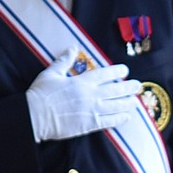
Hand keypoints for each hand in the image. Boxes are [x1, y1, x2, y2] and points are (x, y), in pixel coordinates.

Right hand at [25, 48, 141, 142]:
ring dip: (129, 103)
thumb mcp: (50, 73)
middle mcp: (90, 95)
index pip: (105, 74)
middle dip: (129, 87)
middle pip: (116, 90)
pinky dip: (120, 119)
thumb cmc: (40, 94)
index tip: (125, 70)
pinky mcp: (89, 125)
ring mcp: (91, 110)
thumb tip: (72, 48)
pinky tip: (126, 116)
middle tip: (138, 85)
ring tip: (137, 101)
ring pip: (116, 106)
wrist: (34, 116)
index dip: (117, 72)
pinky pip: (109, 121)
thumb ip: (64, 61)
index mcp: (81, 81)